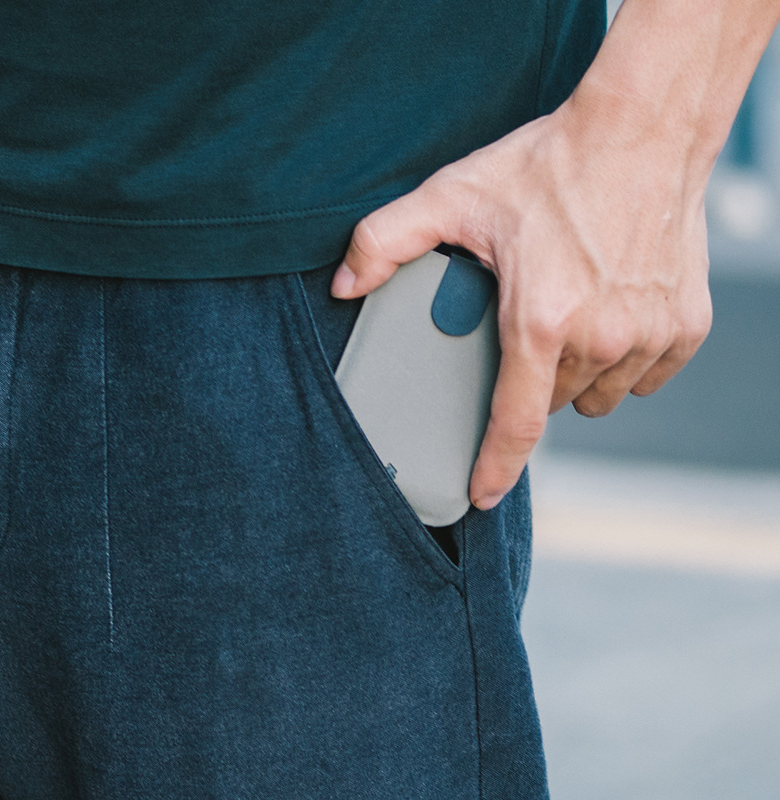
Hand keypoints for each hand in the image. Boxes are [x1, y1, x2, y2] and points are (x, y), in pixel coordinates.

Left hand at [330, 93, 711, 510]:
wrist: (642, 129)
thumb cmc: (549, 164)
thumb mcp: (452, 196)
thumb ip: (385, 242)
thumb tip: (344, 285)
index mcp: (541, 321)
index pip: (516, 422)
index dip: (495, 466)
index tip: (481, 495)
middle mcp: (601, 338)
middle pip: (554, 401)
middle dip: (532, 382)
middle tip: (526, 331)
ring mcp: (649, 335)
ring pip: (601, 394)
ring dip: (578, 375)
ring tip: (568, 322)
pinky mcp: (686, 327)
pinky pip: (648, 377)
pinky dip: (626, 362)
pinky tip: (611, 319)